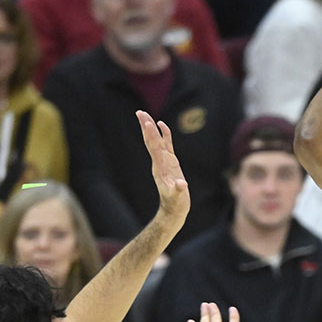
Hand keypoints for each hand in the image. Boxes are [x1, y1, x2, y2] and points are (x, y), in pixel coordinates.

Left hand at [137, 110, 189, 226]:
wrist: (174, 209)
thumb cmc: (175, 204)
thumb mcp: (177, 198)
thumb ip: (178, 190)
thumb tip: (181, 184)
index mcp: (160, 168)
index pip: (155, 148)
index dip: (152, 135)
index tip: (146, 122)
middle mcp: (159, 162)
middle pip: (151, 141)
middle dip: (145, 127)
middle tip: (139, 112)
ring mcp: (164, 162)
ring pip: (156, 141)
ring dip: (151, 128)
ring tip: (145, 114)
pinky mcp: (170, 163)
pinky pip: (166, 145)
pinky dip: (164, 134)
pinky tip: (162, 125)